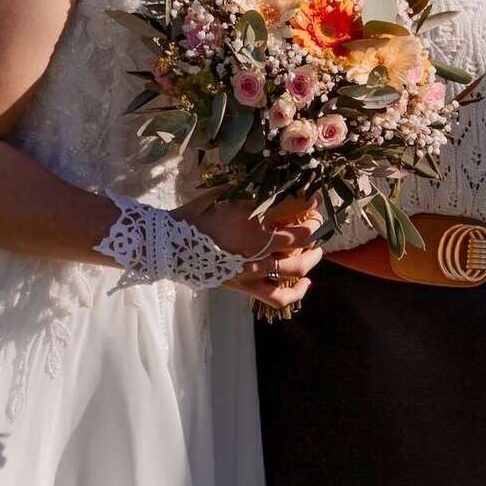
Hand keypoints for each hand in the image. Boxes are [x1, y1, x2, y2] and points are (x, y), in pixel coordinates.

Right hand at [197, 195, 323, 314]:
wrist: (169, 246)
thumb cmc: (194, 217)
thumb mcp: (222, 196)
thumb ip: (248, 193)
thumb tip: (270, 189)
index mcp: (250, 217)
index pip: (293, 208)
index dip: (310, 203)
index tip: (315, 199)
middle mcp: (256, 244)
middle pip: (302, 237)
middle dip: (315, 228)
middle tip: (315, 223)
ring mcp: (253, 268)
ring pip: (296, 267)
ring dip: (311, 258)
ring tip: (315, 252)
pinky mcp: (246, 286)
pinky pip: (277, 295)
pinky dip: (296, 292)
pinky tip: (304, 284)